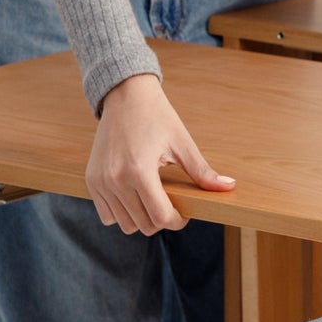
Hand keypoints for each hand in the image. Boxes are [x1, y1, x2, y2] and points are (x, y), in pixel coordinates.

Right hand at [87, 73, 236, 233]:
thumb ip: (202, 171)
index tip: (184, 214)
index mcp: (139, 170)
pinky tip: (134, 197)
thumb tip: (229, 186)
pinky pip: (106, 214)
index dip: (178, 221)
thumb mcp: (182, 143)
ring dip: (141, 219)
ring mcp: (100, 181)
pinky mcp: (91, 180)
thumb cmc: (156, 116)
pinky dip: (121, 213)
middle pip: (143, 225)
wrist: (125, 96)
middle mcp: (115, 179)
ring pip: (124, 224)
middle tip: (170, 204)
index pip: (160, 217)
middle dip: (161, 220)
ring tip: (152, 199)